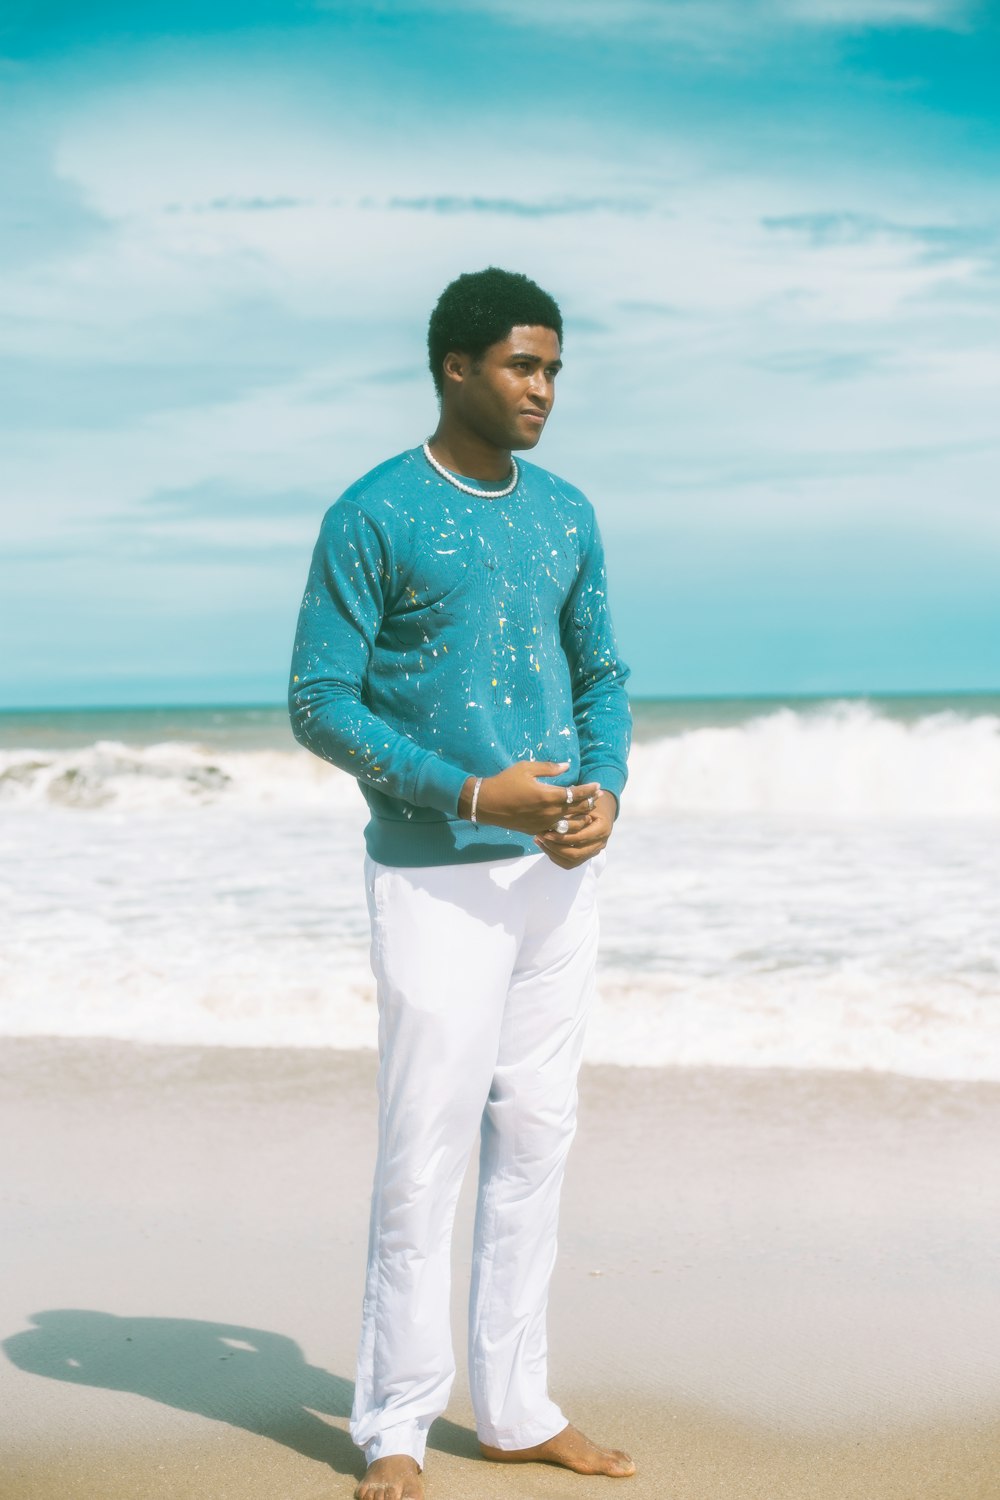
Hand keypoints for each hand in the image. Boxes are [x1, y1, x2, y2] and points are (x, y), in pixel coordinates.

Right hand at [460, 760, 601, 837]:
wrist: (487, 803)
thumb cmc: (506, 782)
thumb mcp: (526, 768)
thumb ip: (549, 768)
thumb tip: (566, 766)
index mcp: (548, 795)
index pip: (576, 794)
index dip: (588, 790)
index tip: (597, 786)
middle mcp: (549, 812)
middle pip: (576, 809)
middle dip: (589, 802)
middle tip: (597, 797)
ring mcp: (543, 824)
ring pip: (570, 824)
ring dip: (581, 817)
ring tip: (588, 812)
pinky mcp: (536, 830)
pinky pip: (557, 831)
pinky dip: (566, 828)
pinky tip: (570, 824)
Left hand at [534, 789, 616, 870]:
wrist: (601, 808)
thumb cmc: (591, 802)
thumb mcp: (583, 803)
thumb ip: (572, 813)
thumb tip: (553, 822)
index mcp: (602, 829)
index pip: (580, 838)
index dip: (563, 837)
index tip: (547, 833)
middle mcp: (600, 843)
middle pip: (576, 854)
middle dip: (556, 848)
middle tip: (541, 837)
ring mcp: (593, 851)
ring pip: (572, 861)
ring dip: (553, 853)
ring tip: (540, 841)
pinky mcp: (585, 856)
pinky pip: (570, 863)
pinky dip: (556, 857)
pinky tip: (545, 846)